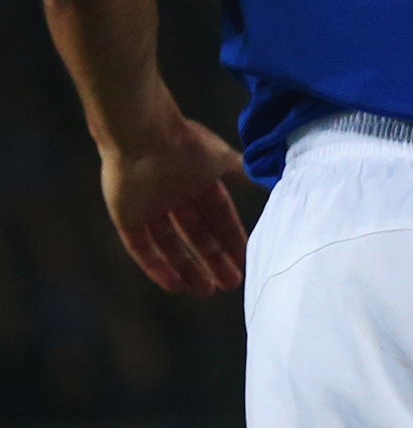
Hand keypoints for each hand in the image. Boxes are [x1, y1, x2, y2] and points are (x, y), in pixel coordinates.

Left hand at [102, 107, 249, 295]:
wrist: (144, 136)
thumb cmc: (186, 145)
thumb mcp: (221, 158)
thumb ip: (241, 171)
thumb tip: (271, 177)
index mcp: (199, 180)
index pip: (218, 215)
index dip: (231, 237)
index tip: (244, 259)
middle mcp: (176, 196)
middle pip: (197, 234)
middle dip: (214, 258)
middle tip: (231, 283)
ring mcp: (151, 208)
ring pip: (172, 245)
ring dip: (189, 268)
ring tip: (207, 291)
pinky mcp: (127, 218)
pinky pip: (143, 249)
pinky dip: (159, 268)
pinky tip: (176, 286)